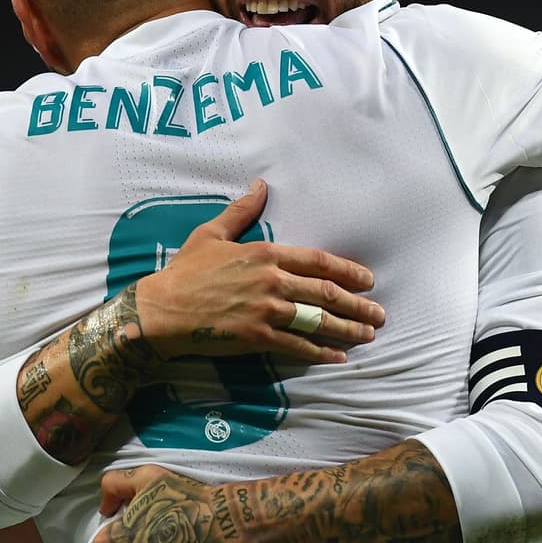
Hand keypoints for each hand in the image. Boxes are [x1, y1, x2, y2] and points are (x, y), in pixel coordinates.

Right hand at [136, 179, 384, 364]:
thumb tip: (260, 185)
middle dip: (358, 305)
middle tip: (379, 314)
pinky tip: (337, 357)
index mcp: (265, 254)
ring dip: (347, 330)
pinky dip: (320, 353)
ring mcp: (266, 311)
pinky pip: (297, 346)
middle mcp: (272, 281)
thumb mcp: (211, 233)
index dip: (348, 271)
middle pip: (326, 293)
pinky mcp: (257, 337)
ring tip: (367, 336)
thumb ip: (241, 211)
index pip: (318, 261)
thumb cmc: (185, 271)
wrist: (162, 309)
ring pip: (318, 320)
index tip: (368, 280)